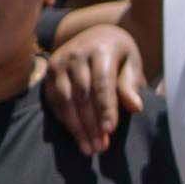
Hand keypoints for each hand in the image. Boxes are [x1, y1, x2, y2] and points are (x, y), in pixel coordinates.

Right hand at [38, 18, 151, 157]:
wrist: (96, 35)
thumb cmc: (119, 55)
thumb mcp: (131, 65)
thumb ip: (130, 85)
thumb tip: (135, 107)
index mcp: (100, 49)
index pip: (102, 83)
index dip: (105, 108)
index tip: (109, 130)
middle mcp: (76, 54)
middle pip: (82, 95)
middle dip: (91, 124)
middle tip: (101, 147)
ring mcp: (59, 62)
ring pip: (65, 100)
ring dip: (77, 127)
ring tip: (89, 148)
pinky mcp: (48, 72)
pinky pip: (54, 101)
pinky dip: (65, 120)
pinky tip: (77, 136)